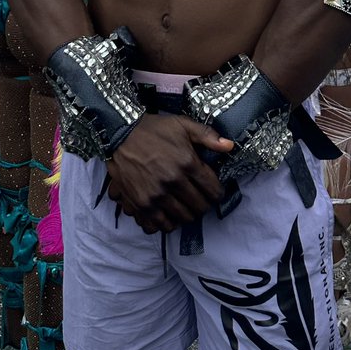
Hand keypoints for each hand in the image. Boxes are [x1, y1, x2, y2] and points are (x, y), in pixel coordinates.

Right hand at [106, 115, 233, 233]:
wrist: (120, 133)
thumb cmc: (154, 129)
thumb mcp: (182, 124)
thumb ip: (207, 136)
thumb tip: (230, 146)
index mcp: (187, 163)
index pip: (213, 191)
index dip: (217, 192)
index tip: (213, 190)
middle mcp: (173, 182)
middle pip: (200, 207)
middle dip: (204, 204)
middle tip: (199, 197)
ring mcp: (157, 195)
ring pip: (183, 218)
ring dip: (187, 214)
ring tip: (185, 205)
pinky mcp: (141, 204)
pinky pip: (161, 225)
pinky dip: (168, 223)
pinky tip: (168, 213)